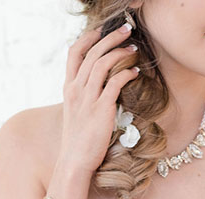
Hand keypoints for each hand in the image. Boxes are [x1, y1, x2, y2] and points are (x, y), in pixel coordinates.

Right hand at [58, 23, 139, 174]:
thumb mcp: (77, 116)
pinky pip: (115, 83)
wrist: (75, 162)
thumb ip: (85, 100)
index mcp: (68, 89)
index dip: (89, 37)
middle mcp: (76, 90)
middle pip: (92, 52)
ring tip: (134, 47)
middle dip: (110, 37)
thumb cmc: (78, 143)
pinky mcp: (101, 109)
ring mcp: (87, 99)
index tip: (102, 30)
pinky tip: (135, 71)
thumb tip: (101, 91)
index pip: (74, 53)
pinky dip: (126, 73)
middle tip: (126, 29)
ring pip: (102, 63)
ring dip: (120, 51)